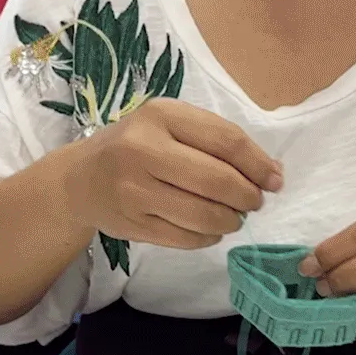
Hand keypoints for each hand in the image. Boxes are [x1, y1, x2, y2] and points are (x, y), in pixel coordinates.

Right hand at [62, 99, 282, 249]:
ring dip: (231, 220)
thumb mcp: (170, 124)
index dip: (258, 164)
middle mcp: (143, 150)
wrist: (80, 179)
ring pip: (204, 216)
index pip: (226, 141)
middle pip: (218, 181)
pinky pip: (186, 239)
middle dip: (248, 196)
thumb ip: (217, 141)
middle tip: (254, 201)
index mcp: (161, 116)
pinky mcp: (131, 225)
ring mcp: (134, 191)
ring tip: (233, 216)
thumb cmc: (137, 144)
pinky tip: (210, 228)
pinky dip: (209, 237)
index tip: (275, 179)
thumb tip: (271, 172)